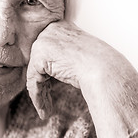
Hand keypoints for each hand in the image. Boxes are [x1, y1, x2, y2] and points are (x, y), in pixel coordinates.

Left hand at [27, 20, 137, 137]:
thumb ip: (60, 57)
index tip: (49, 89)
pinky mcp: (39, 55)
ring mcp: (43, 41)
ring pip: (35, 73)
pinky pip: (33, 80)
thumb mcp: (75, 56)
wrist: (104, 70)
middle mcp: (49, 30)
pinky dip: (37, 96)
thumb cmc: (98, 66)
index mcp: (60, 27)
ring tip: (46, 110)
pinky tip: (44, 109)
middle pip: (39, 63)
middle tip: (46, 102)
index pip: (47, 53)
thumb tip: (48, 68)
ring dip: (40, 94)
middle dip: (42, 85)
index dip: (47, 74)